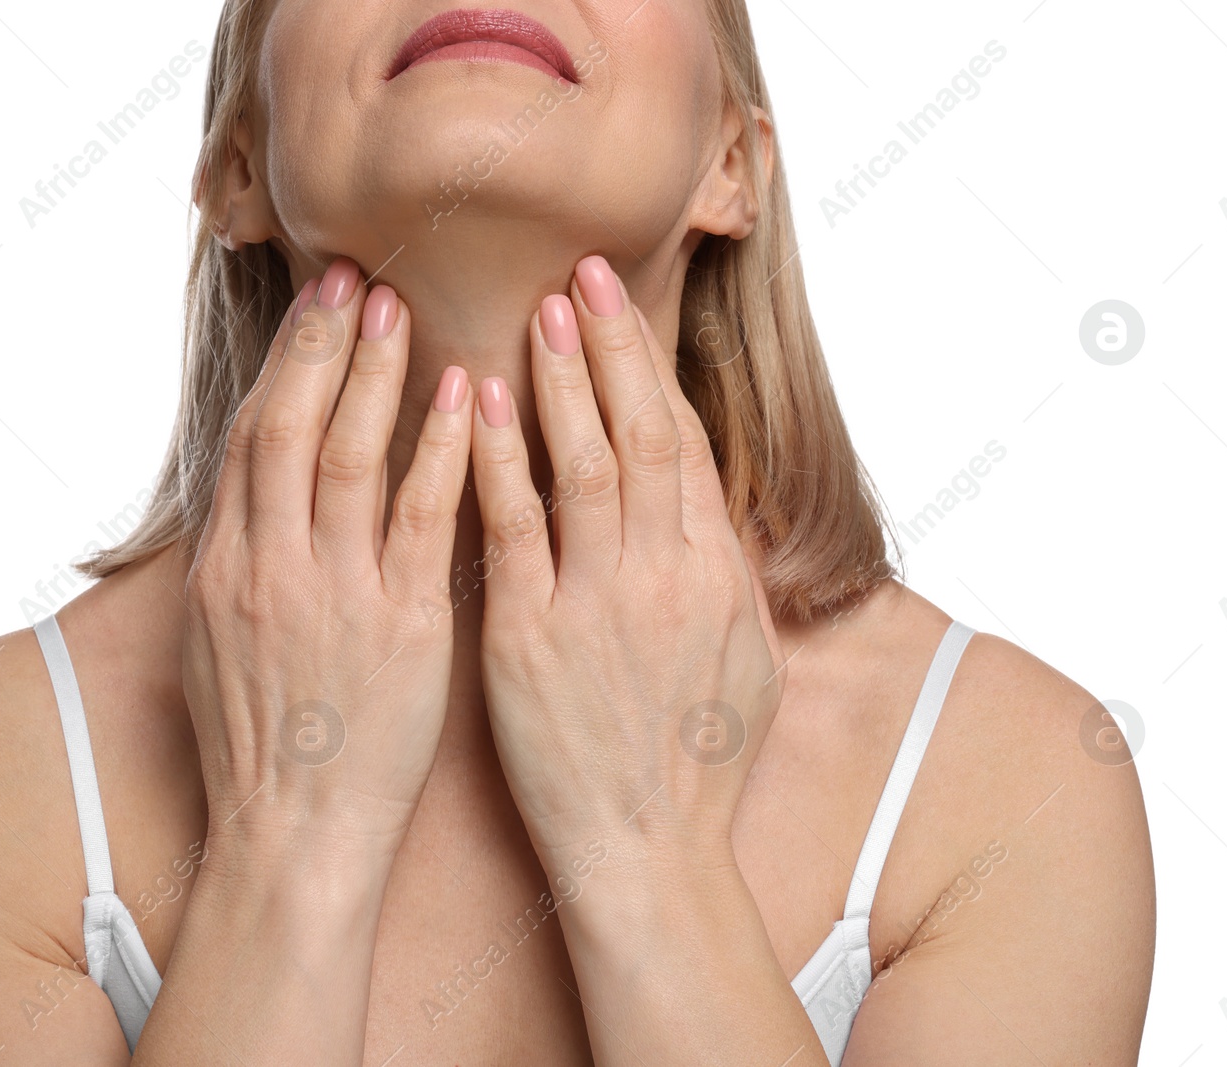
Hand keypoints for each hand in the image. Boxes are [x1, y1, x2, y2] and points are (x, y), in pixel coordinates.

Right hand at [181, 258, 472, 860]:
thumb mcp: (221, 652)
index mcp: (224, 571)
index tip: (312, 310)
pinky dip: (440, 450)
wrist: (292, 837)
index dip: (282, 366)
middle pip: (285, 425)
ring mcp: (331, 595)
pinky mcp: (400, 627)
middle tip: (350, 275)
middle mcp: (267, 568)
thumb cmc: (266, 751)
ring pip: (344, 456)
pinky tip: (466, 396)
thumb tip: (247, 508)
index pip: (248, 440)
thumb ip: (237, 571)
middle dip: (318, 343)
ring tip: (397, 306)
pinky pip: (421, 520)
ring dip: (372, 374)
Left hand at [469, 255, 786, 872]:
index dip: (650, 370)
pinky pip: (512, 530)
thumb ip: (725, 573)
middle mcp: (664, 575)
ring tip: (539, 309)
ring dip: (561, 380)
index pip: (680, 446)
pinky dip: (498, 461)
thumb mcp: (745, 661)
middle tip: (583, 272)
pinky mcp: (531, 637)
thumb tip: (706, 504)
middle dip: (611, 347)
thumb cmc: (694, 763)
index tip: (623, 310)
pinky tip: (482, 403)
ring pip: (581, 464)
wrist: (643, 851)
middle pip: (638, 433)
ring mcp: (596, 603)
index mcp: (715, 574)